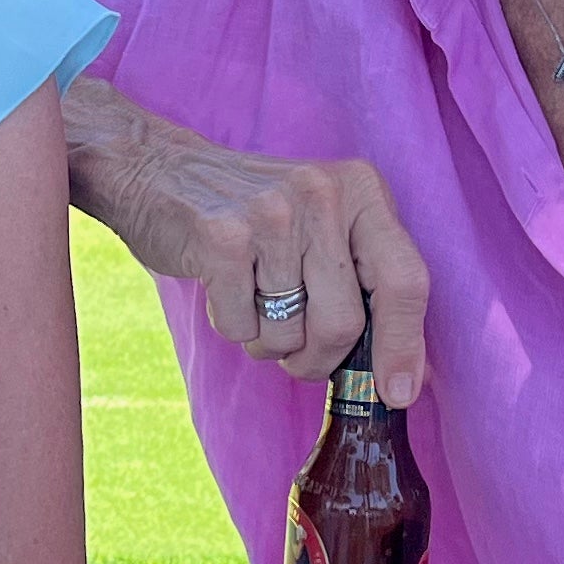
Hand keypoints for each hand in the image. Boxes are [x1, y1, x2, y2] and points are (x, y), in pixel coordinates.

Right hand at [64, 79, 427, 392]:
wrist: (158, 170)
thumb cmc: (254, 214)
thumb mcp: (323, 221)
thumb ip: (363, 278)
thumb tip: (403, 373)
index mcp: (361, 190)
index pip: (405, 280)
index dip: (405, 347)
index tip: (398, 394)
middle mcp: (322, 194)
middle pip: (342, 325)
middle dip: (316, 358)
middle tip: (296, 351)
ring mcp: (271, 214)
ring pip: (289, 334)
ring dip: (268, 341)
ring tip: (252, 298)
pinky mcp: (221, 237)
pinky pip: (241, 327)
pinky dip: (232, 324)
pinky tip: (222, 285)